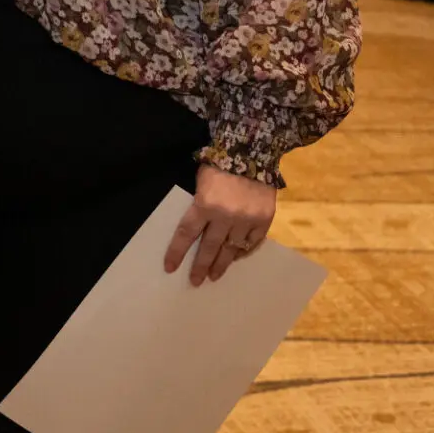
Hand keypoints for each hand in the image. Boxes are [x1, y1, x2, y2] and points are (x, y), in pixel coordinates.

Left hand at [163, 165, 276, 287]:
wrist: (252, 151)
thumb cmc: (219, 163)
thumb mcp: (201, 181)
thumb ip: (199, 204)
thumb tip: (194, 230)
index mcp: (204, 204)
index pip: (186, 234)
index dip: (177, 252)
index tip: (170, 267)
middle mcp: (225, 216)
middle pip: (209, 247)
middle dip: (201, 266)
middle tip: (195, 281)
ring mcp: (246, 219)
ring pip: (232, 249)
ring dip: (222, 264)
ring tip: (215, 276)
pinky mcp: (264, 219)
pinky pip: (253, 243)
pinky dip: (243, 252)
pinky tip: (236, 257)